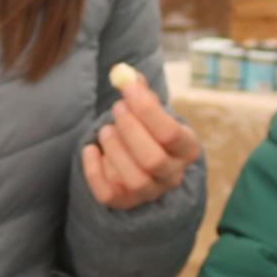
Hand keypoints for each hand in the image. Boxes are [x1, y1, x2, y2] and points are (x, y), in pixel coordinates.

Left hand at [83, 68, 201, 209]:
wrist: (138, 159)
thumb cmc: (147, 128)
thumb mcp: (149, 109)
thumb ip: (139, 91)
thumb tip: (123, 74)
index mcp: (186, 148)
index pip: (170, 133)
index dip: (146, 110)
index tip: (127, 89)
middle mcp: (172, 175)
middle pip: (153, 159)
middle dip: (130, 130)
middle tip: (116, 109)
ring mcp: (148, 192)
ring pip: (133, 178)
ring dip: (114, 148)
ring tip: (106, 129)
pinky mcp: (123, 202)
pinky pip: (107, 193)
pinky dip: (94, 170)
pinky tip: (90, 150)